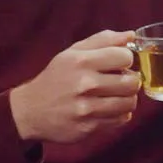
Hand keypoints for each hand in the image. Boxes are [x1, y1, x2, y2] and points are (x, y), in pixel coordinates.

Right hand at [8, 29, 141, 143]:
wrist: (30, 110)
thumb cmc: (55, 78)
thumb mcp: (73, 52)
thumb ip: (103, 41)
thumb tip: (131, 35)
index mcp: (81, 61)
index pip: (125, 57)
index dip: (126, 60)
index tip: (118, 64)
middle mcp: (85, 84)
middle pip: (132, 82)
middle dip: (130, 80)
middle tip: (120, 81)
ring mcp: (86, 108)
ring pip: (129, 103)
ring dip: (127, 99)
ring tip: (116, 96)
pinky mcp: (88, 127)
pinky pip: (120, 120)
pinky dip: (120, 114)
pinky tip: (109, 109)